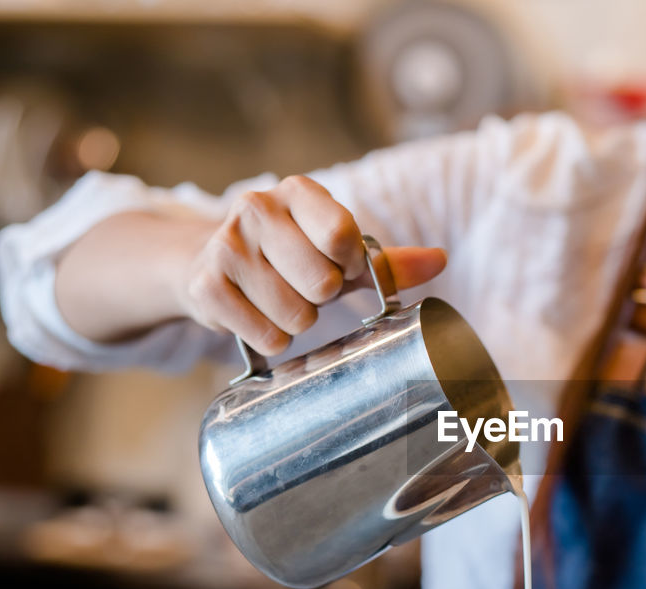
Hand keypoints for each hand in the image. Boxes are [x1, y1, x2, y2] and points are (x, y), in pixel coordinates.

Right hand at [178, 175, 447, 354]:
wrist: (209, 262)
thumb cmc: (290, 256)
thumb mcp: (337, 252)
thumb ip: (388, 262)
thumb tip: (439, 260)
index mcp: (298, 192)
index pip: (343, 234)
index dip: (350, 265)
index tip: (342, 267)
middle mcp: (256, 208)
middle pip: (323, 282)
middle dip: (322, 297)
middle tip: (305, 286)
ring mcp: (226, 246)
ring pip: (297, 316)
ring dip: (297, 321)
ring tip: (279, 299)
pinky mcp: (206, 286)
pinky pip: (267, 336)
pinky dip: (272, 338)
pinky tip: (258, 315)